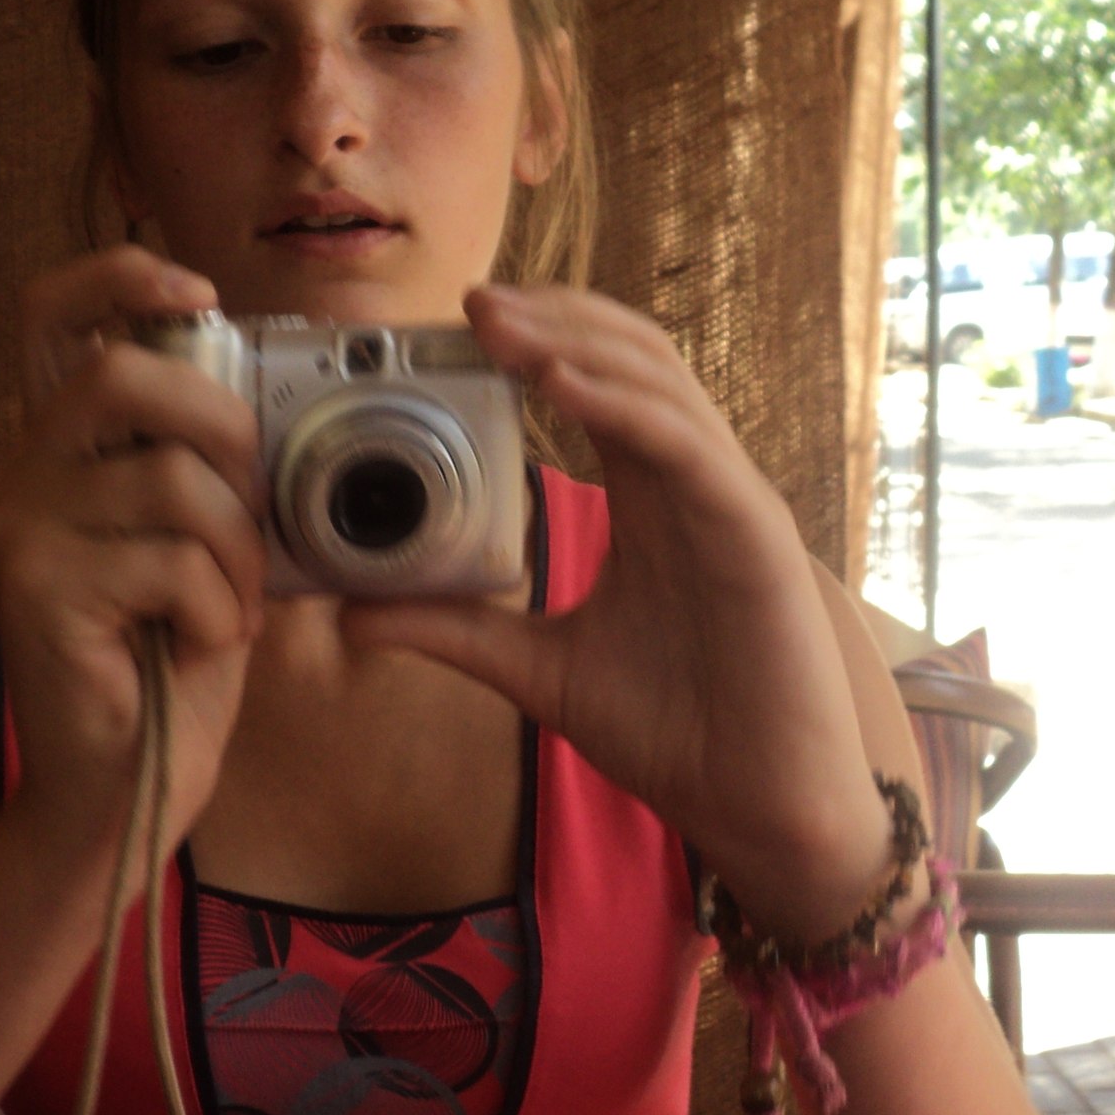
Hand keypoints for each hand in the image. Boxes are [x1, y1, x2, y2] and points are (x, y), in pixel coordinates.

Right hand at [0, 247, 267, 860]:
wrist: (128, 779)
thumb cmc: (171, 658)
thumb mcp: (202, 541)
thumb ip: (211, 466)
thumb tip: (276, 397)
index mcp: (61, 446)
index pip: (52, 313)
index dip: (120, 275)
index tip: (198, 291)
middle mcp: (22, 471)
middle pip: (127, 375)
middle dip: (225, 432)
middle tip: (253, 510)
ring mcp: (20, 527)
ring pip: (172, 480)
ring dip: (238, 551)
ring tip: (231, 606)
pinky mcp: (38, 588)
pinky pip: (172, 562)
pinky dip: (219, 609)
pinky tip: (199, 644)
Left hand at [340, 283, 888, 940]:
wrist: (761, 810)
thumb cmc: (680, 734)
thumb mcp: (539, 671)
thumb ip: (456, 632)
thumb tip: (353, 614)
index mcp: (652, 500)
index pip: (597, 384)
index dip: (534, 343)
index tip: (454, 329)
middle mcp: (693, 484)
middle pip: (630, 357)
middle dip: (552, 318)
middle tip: (468, 304)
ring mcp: (729, 501)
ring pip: (659, 382)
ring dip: (577, 343)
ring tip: (500, 325)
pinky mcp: (754, 534)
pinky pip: (689, 447)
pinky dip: (625, 407)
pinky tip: (564, 388)